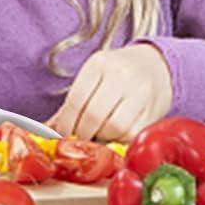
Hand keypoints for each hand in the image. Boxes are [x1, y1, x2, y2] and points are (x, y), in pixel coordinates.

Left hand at [49, 43, 173, 142]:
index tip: (61, 135)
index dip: (66, 123)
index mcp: (99, 64)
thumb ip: (73, 103)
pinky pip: (133, 134)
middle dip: (83, 134)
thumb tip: (48, 130)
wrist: (157, 66)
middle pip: (94, 115)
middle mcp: (121, 76)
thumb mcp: (93, 77)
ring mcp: (140, 93)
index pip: (76, 100)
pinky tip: (115, 136)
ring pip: (115, 127)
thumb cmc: (117, 73)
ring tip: (98, 135)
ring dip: (103, 139)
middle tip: (79, 140)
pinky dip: (120, 141)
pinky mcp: (154, 111)